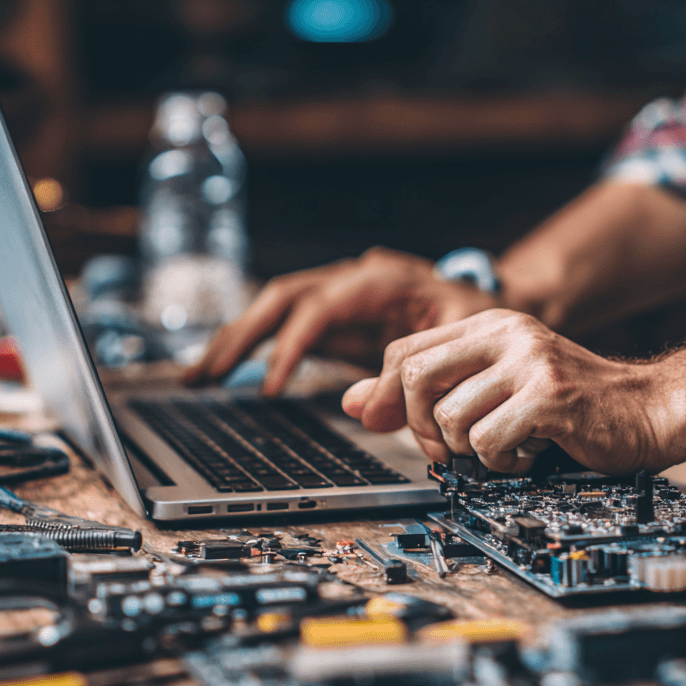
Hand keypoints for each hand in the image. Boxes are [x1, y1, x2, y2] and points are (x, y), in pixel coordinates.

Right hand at [181, 247, 497, 393]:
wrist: (489, 306)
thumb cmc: (477, 321)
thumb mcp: (458, 345)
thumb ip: (414, 375)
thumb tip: (359, 406)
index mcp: (382, 280)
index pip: (320, 305)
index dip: (290, 345)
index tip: (270, 386)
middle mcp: (352, 278)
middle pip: (282, 297)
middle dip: (241, 336)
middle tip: (207, 377)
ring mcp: (339, 294)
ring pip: (274, 307)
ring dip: (234, 340)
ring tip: (197, 377)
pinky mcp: (334, 316)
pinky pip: (283, 325)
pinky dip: (252, 346)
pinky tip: (223, 371)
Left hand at [340, 310, 670, 474]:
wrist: (650, 410)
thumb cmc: (575, 405)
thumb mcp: (495, 390)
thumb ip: (429, 392)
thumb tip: (354, 402)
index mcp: (489, 325)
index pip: (403, 352)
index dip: (388, 398)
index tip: (404, 429)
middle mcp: (506, 332)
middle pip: (413, 377)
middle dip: (418, 428)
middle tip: (449, 449)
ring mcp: (529, 360)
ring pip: (449, 417)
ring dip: (468, 451)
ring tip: (502, 448)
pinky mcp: (549, 395)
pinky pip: (487, 441)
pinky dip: (500, 463)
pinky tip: (526, 455)